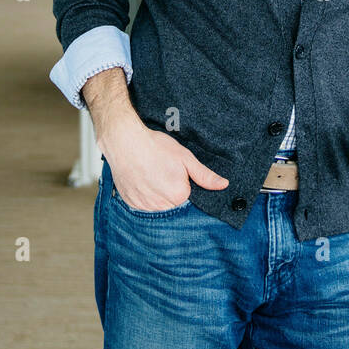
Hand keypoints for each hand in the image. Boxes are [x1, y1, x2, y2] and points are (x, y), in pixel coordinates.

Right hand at [98, 117, 228, 210]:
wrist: (125, 142)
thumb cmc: (155, 147)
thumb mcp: (185, 158)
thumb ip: (204, 175)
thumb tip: (223, 185)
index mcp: (178, 196)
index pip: (188, 197)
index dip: (183, 184)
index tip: (175, 174)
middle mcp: (162, 206)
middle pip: (173, 204)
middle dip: (171, 191)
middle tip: (162, 172)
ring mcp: (144, 206)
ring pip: (158, 205)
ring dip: (157, 195)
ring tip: (151, 175)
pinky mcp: (131, 203)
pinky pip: (143, 205)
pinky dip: (144, 195)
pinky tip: (142, 180)